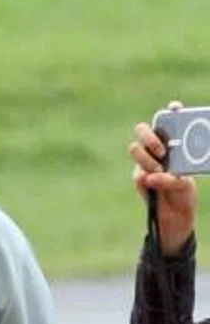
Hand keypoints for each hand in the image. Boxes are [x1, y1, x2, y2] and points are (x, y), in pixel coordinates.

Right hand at [131, 104, 198, 256]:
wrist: (175, 216)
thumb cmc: (185, 193)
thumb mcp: (186, 182)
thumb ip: (171, 177)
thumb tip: (151, 176)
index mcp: (172, 145)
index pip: (170, 122)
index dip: (172, 112)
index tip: (176, 108)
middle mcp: (157, 149)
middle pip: (144, 130)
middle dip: (150, 136)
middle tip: (162, 150)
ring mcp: (145, 161)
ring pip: (136, 149)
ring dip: (147, 159)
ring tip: (159, 169)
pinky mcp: (138, 176)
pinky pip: (139, 172)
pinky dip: (151, 179)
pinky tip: (156, 184)